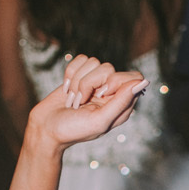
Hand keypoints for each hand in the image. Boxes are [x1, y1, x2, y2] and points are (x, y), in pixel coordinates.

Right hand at [26, 56, 146, 149]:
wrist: (46, 128)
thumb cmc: (73, 130)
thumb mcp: (100, 121)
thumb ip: (122, 102)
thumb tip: (142, 82)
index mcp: (122, 104)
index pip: (133, 77)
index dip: (116, 81)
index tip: (102, 94)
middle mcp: (111, 91)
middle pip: (109, 68)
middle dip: (90, 83)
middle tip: (82, 102)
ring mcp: (95, 82)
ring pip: (93, 62)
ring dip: (77, 82)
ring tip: (72, 100)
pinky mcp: (80, 74)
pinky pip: (80, 59)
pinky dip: (70, 74)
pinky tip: (67, 90)